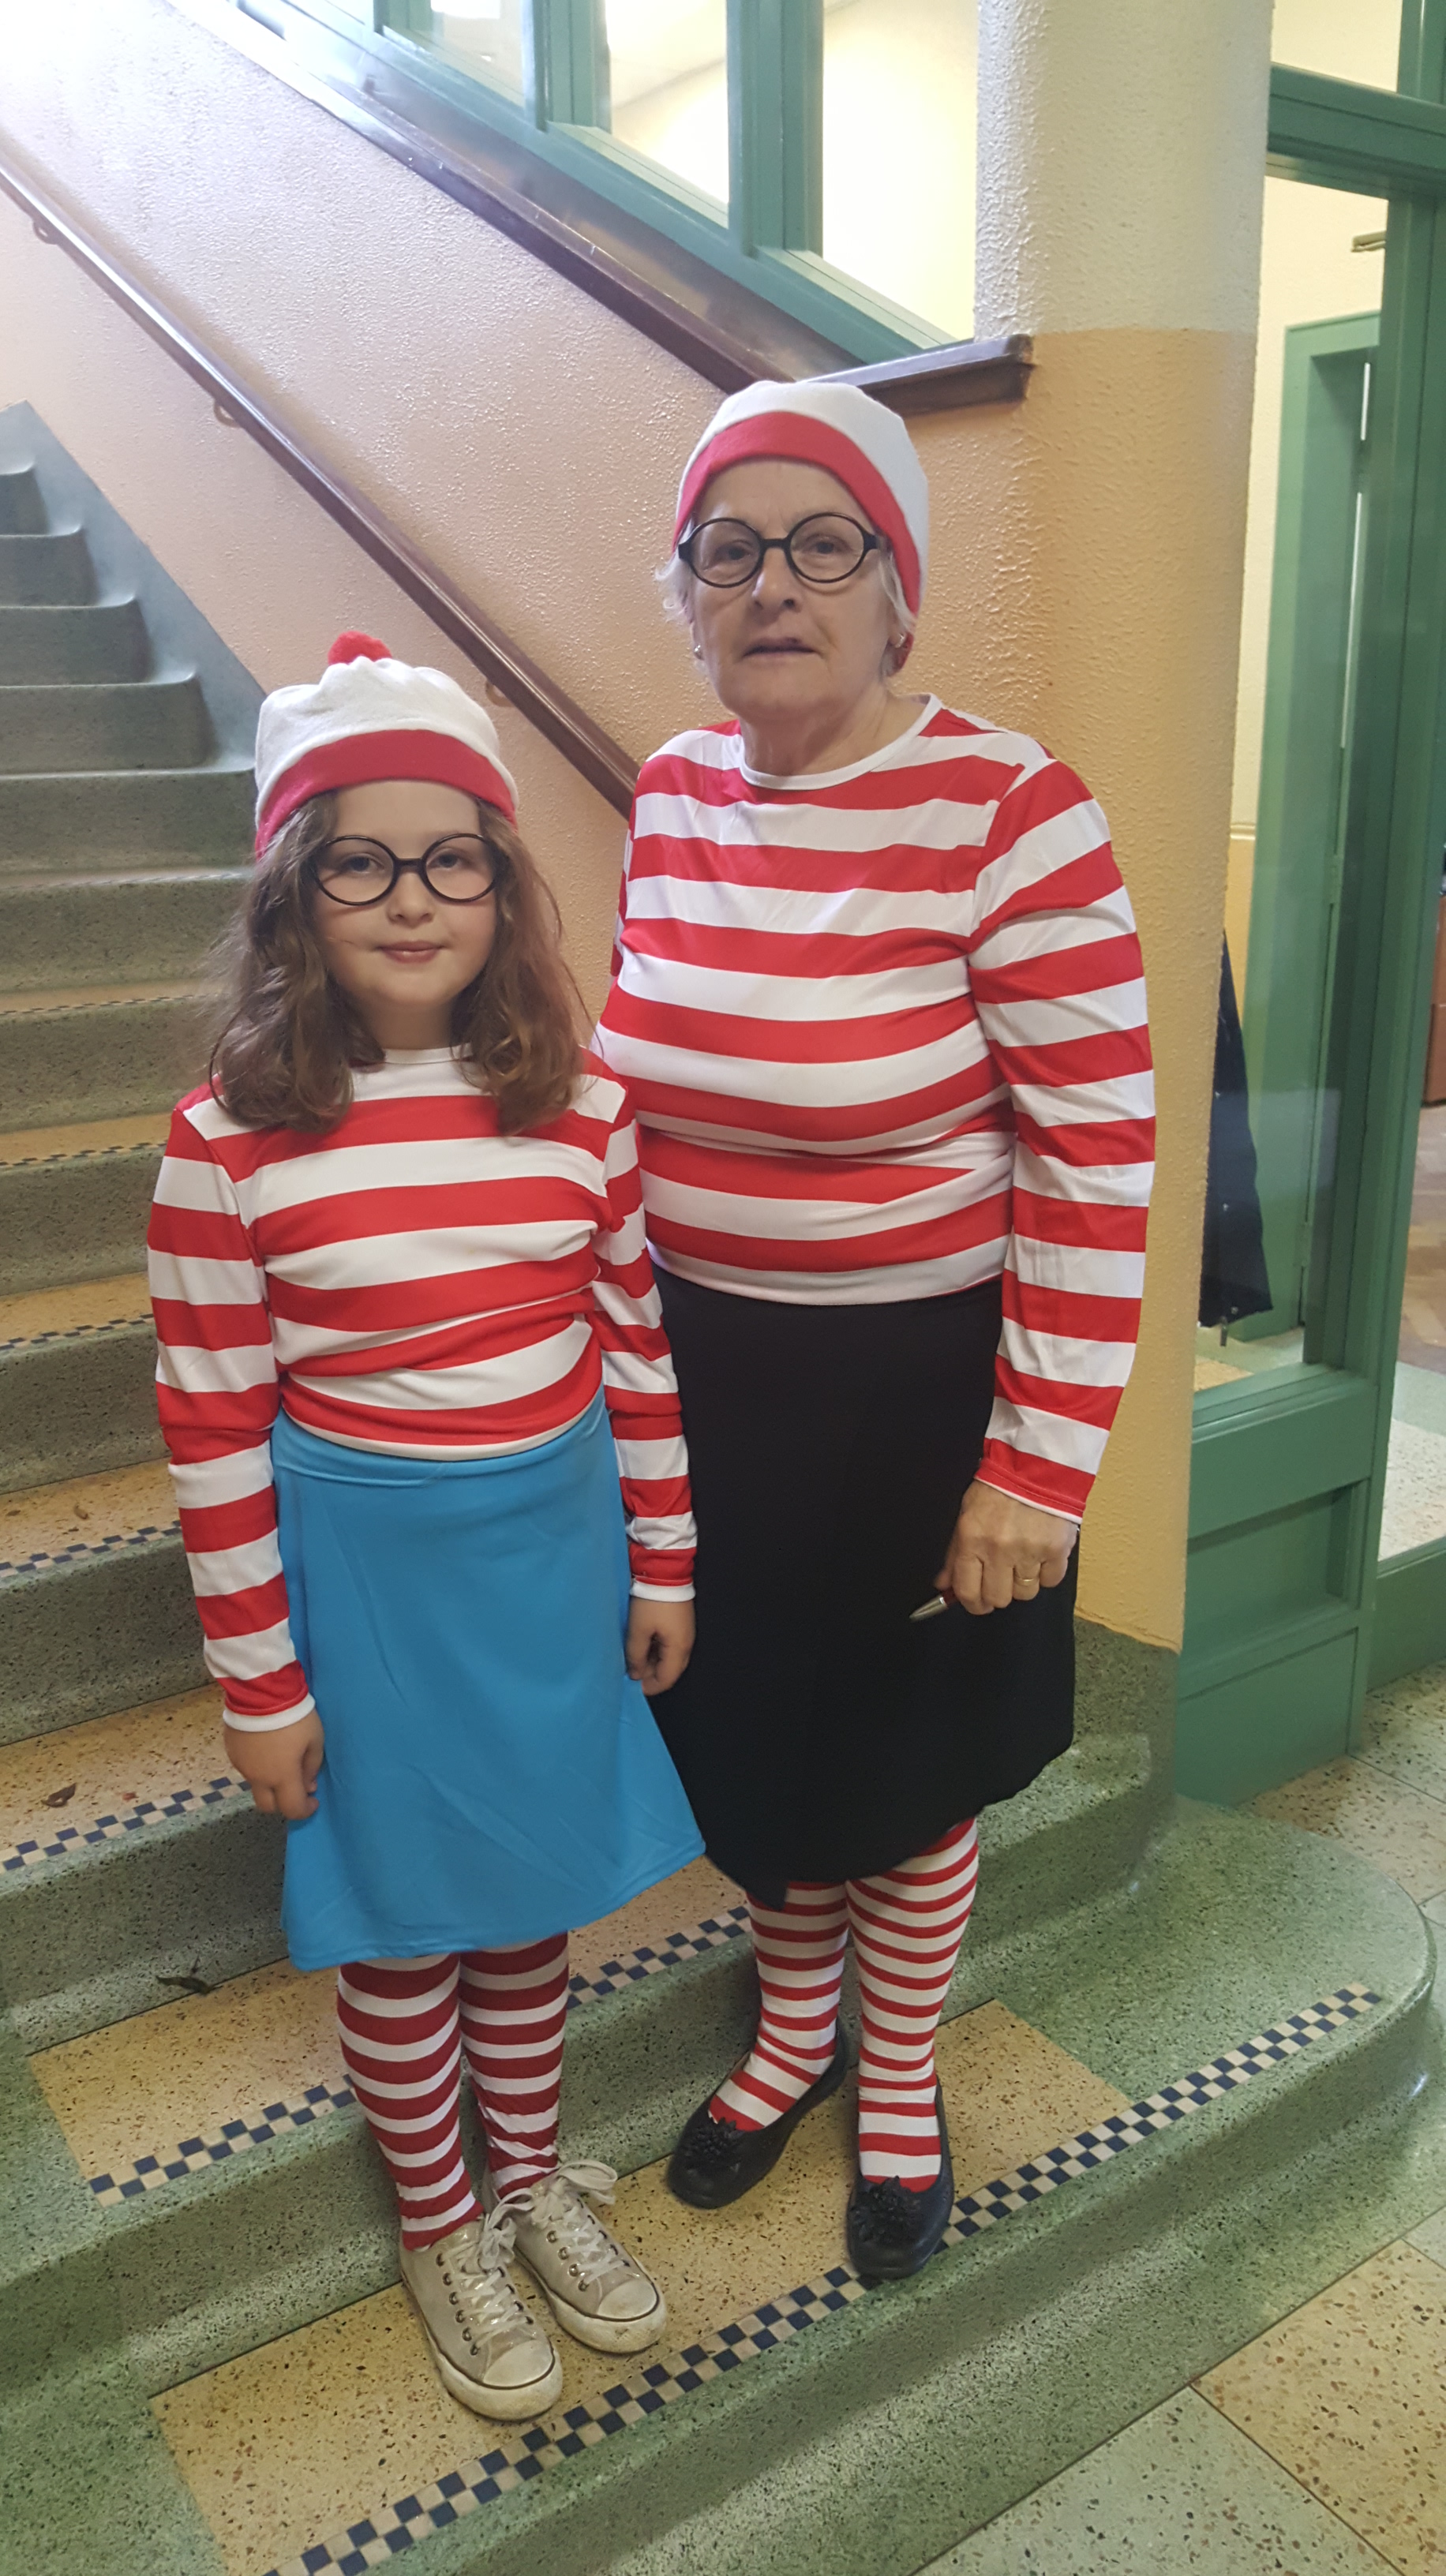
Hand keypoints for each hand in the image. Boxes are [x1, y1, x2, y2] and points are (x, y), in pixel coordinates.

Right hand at [224, 1712, 324, 1818]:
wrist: (262, 1692)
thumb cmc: (295, 1716)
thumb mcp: (315, 1739)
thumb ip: (312, 1766)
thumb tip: (308, 1785)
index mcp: (282, 1776)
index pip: (292, 1809)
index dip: (305, 1810)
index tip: (313, 1801)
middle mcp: (259, 1777)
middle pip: (267, 1806)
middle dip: (283, 1803)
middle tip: (295, 1787)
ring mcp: (242, 1765)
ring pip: (256, 1786)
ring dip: (270, 1783)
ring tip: (280, 1761)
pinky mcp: (232, 1751)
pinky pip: (246, 1768)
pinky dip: (258, 1767)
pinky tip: (265, 1748)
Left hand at [626, 1596, 695, 1695]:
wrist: (665, 1571)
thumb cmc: (651, 1602)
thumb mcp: (638, 1630)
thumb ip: (636, 1656)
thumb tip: (636, 1674)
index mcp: (679, 1648)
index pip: (667, 1679)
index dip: (649, 1686)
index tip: (633, 1687)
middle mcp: (686, 1643)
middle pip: (671, 1670)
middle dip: (652, 1676)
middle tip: (632, 1674)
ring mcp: (685, 1632)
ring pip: (670, 1658)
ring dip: (654, 1663)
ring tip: (634, 1661)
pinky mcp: (681, 1623)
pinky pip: (671, 1645)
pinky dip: (657, 1651)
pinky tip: (644, 1647)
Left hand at [937, 1481, 1076, 1617]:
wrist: (1036, 1465)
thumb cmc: (999, 1487)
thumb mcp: (966, 1515)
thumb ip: (955, 1554)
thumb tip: (944, 1584)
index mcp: (972, 1540)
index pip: (968, 1591)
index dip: (973, 1604)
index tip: (978, 1603)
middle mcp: (999, 1550)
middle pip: (998, 1598)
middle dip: (998, 1593)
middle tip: (1001, 1578)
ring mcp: (1029, 1551)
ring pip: (1025, 1593)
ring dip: (1023, 1582)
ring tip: (1023, 1559)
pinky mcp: (1056, 1550)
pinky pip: (1050, 1581)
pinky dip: (1046, 1573)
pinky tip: (1041, 1554)